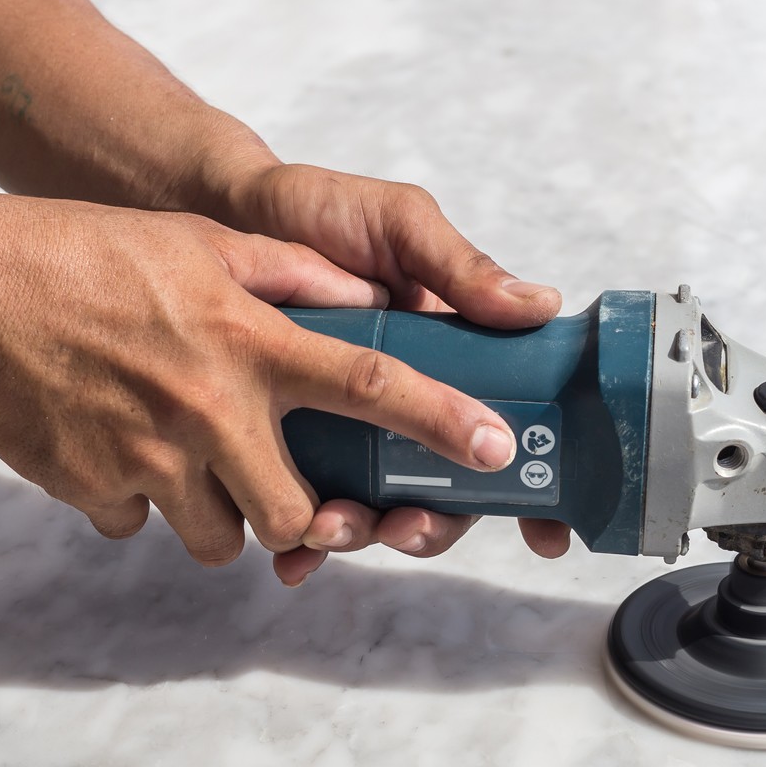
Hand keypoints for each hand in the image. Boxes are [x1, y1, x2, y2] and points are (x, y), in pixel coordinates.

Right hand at [0, 194, 521, 569]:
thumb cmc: (88, 257)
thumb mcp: (203, 245)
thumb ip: (292, 277)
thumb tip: (364, 300)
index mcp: (248, 342)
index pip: (369, 385)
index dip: (440, 423)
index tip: (493, 454)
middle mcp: (210, 408)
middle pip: (296, 514)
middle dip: (299, 517)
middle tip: (275, 484)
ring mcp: (151, 458)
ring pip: (220, 539)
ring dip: (217, 514)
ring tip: (185, 458)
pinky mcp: (96, 489)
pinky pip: (141, 525)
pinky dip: (139, 500)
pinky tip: (116, 445)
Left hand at [224, 163, 574, 584]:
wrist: (217, 209)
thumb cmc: (316, 209)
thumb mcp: (396, 226)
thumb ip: (457, 268)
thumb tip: (539, 307)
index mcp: (447, 362)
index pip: (503, 434)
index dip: (535, 494)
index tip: (548, 534)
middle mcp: (404, 406)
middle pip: (445, 494)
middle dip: (431, 526)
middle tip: (403, 526)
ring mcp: (347, 431)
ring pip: (377, 510)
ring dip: (363, 536)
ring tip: (328, 527)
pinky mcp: (286, 444)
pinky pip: (304, 510)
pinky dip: (302, 546)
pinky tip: (288, 558)